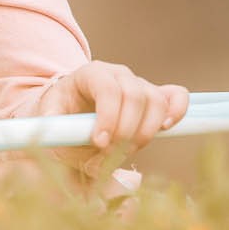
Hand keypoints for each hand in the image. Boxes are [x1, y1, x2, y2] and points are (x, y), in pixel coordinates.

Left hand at [29, 62, 189, 176]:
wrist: (71, 112)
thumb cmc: (62, 116)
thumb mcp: (52, 122)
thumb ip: (59, 133)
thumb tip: (76, 148)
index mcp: (90, 74)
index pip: (108, 88)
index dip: (108, 116)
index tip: (99, 142)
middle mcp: (118, 74)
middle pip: (135, 95)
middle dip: (126, 130)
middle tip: (110, 155)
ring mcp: (139, 84)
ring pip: (156, 101)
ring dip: (145, 132)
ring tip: (126, 151)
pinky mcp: (155, 97)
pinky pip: (176, 96)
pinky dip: (176, 111)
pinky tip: (165, 128)